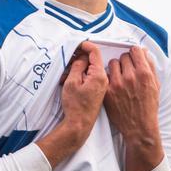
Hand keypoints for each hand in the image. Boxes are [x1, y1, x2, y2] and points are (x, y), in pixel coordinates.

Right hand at [37, 42, 106, 168]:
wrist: (80, 125)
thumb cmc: (75, 106)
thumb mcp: (71, 82)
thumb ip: (78, 66)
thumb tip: (82, 57)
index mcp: (99, 75)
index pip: (95, 52)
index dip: (85, 45)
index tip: (76, 45)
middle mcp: (104, 79)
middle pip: (94, 60)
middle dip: (80, 58)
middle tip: (68, 60)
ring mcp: (103, 86)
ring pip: (92, 69)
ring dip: (80, 67)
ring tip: (66, 74)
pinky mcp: (100, 91)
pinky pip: (93, 77)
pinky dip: (83, 75)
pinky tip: (72, 81)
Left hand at [103, 46, 163, 170]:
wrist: (139, 127)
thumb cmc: (149, 107)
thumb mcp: (156, 85)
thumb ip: (150, 66)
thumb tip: (144, 52)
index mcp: (144, 74)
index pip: (135, 50)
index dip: (135, 53)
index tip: (134, 56)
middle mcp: (130, 77)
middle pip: (124, 56)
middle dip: (126, 61)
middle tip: (128, 70)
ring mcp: (117, 84)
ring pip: (113, 63)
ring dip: (117, 67)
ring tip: (121, 77)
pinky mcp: (107, 91)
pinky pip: (106, 75)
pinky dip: (110, 78)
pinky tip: (115, 84)